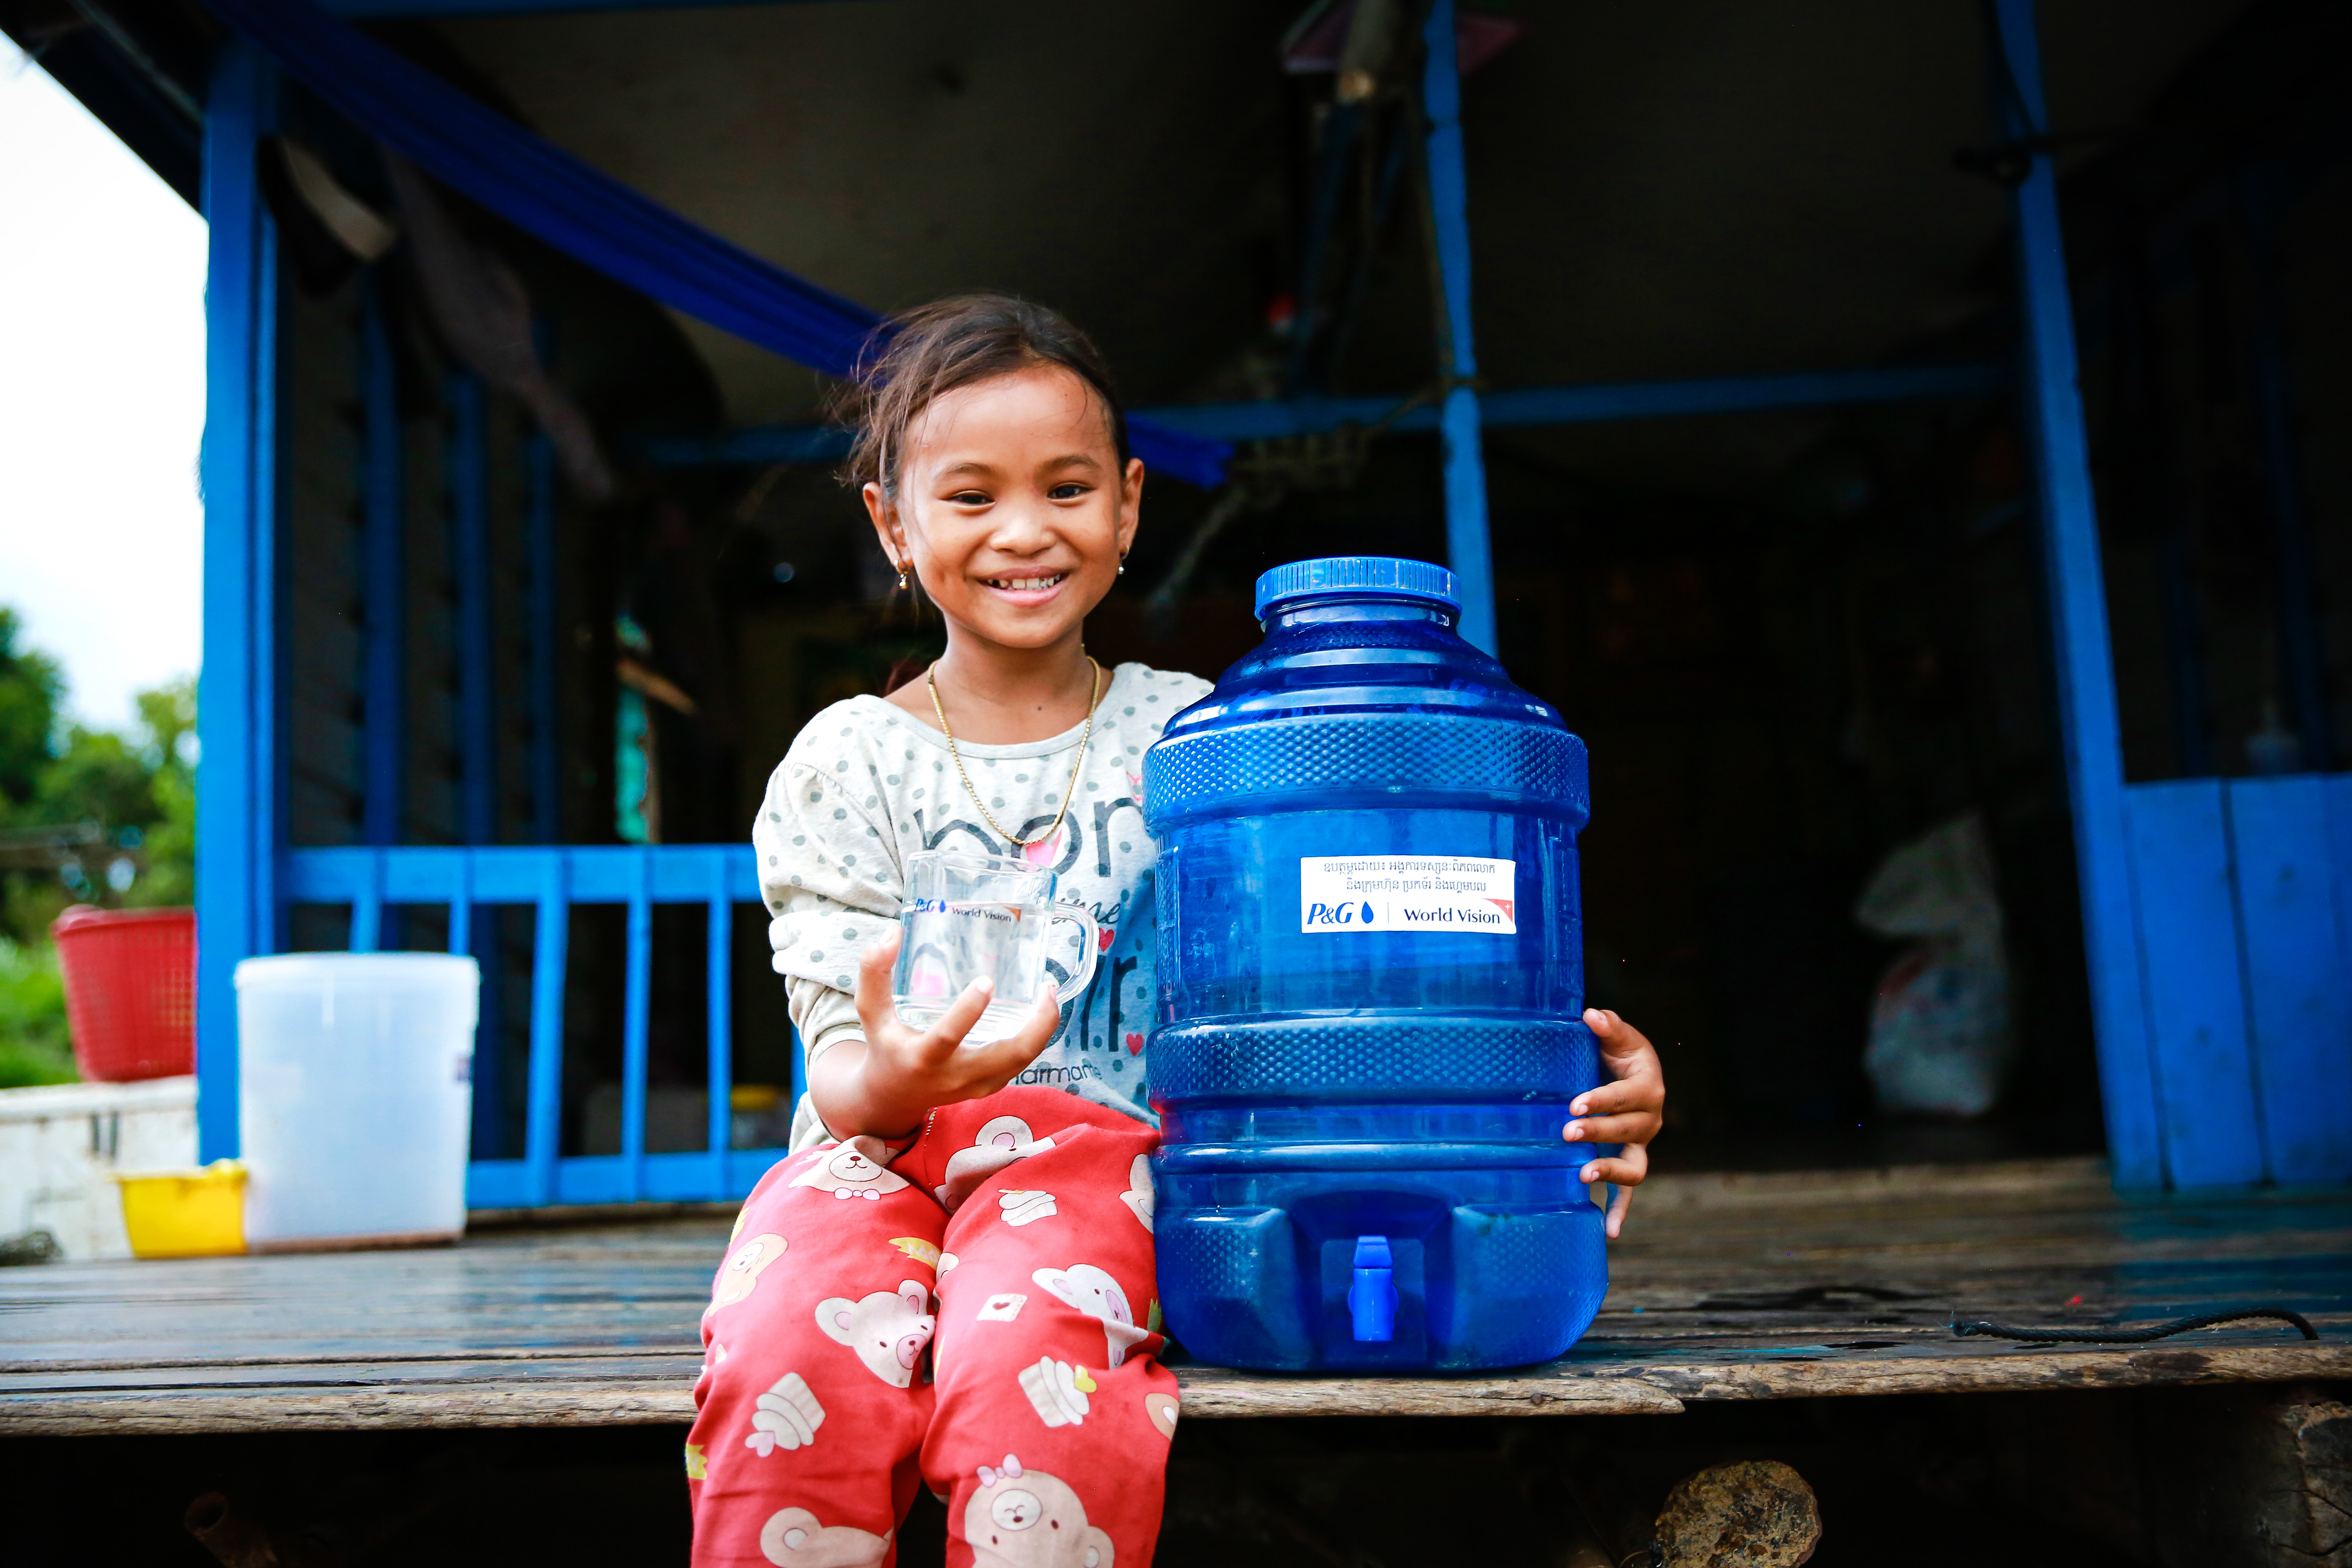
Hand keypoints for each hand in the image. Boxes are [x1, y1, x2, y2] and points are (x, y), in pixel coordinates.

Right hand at [809, 933, 1061, 1137]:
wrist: (894, 1096)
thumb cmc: (885, 1045)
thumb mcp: (871, 1012)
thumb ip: (874, 973)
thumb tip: (893, 934)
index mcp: (922, 1058)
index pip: (948, 1037)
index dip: (968, 1011)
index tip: (986, 981)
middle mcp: (953, 1076)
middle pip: (1007, 1056)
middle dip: (1036, 1024)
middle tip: (1046, 987)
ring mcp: (976, 1085)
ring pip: (1023, 1061)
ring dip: (1044, 1028)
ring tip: (1049, 992)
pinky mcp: (990, 1087)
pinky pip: (1021, 1063)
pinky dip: (1037, 1037)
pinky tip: (1040, 1010)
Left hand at [1562, 1007, 1663, 1238]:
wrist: (1633, 1073)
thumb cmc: (1621, 1053)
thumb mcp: (1619, 1036)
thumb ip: (1608, 1026)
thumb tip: (1591, 1015)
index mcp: (1648, 1089)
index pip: (1625, 1097)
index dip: (1601, 1101)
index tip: (1575, 1105)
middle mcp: (1650, 1121)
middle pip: (1627, 1131)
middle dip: (1598, 1132)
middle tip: (1567, 1131)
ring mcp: (1642, 1145)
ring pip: (1634, 1164)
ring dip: (1610, 1172)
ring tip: (1583, 1175)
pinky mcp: (1630, 1160)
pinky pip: (1629, 1190)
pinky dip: (1621, 1211)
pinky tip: (1609, 1232)